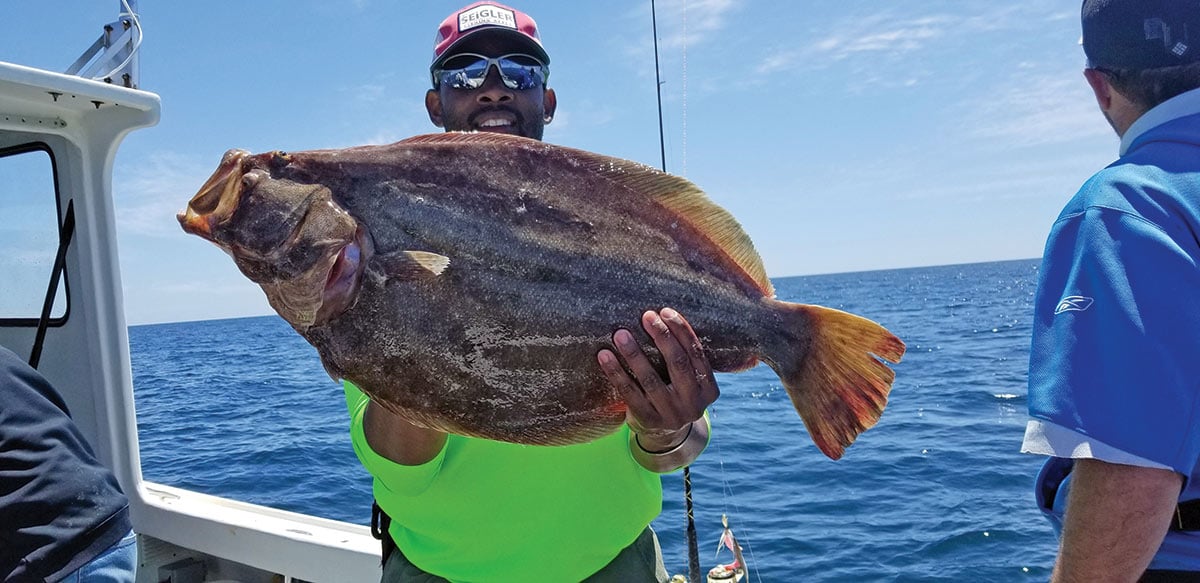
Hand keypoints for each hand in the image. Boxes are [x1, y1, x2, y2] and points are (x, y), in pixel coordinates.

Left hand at [597, 307, 718, 451]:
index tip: (665, 311)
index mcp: (709, 390)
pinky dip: (616, 372)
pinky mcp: (648, 421)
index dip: (681, 331)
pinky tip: (604, 356)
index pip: (697, 354)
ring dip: (634, 354)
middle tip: (646, 316)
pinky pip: (629, 393)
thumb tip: (662, 315)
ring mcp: (671, 415)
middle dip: (662, 337)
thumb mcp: (689, 381)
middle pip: (678, 364)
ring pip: (651, 380)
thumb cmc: (675, 394)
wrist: (666, 436)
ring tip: (620, 334)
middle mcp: (693, 404)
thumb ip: (684, 358)